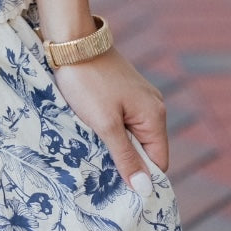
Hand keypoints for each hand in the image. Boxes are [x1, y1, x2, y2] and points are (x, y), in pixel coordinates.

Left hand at [52, 47, 167, 194]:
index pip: (158, 162)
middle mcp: (153, 105)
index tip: (118, 187)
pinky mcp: (124, 90)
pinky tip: (94, 128)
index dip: (142, 178)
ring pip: (133, 134)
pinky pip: (124, 120)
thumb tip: (145, 189)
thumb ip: (125, 157)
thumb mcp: (105, 124)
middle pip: (146, 149)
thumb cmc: (88, 81)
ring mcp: (139, 96)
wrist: (71, 40)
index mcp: (155, 115)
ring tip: (95, 146)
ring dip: (117, 144)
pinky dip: (112, 128)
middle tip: (102, 167)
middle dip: (127, 160)